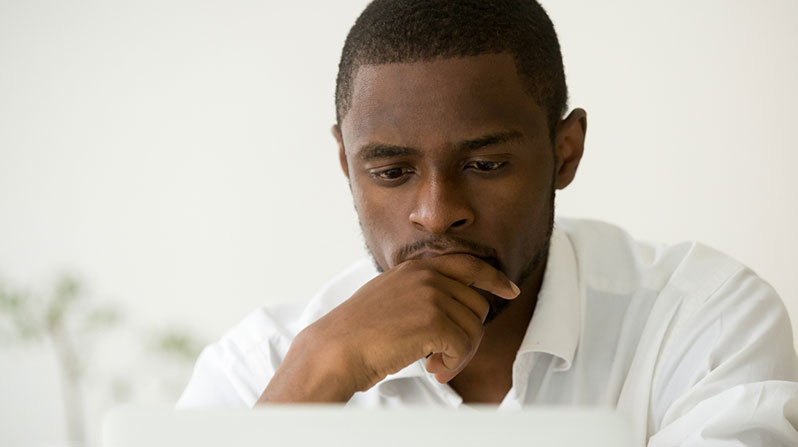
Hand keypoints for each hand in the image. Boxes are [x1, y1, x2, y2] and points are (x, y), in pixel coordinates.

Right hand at [256, 254, 518, 403]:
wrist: (337, 349)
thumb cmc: (359, 332)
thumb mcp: (391, 294)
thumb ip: (421, 291)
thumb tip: (456, 305)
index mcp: (417, 267)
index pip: (468, 264)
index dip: (494, 278)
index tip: (510, 290)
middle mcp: (427, 276)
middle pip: (477, 305)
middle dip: (468, 335)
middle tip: (445, 355)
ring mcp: (432, 296)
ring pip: (474, 329)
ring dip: (459, 354)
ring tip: (435, 364)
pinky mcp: (434, 321)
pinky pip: (463, 347)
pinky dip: (453, 364)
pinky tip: (432, 368)